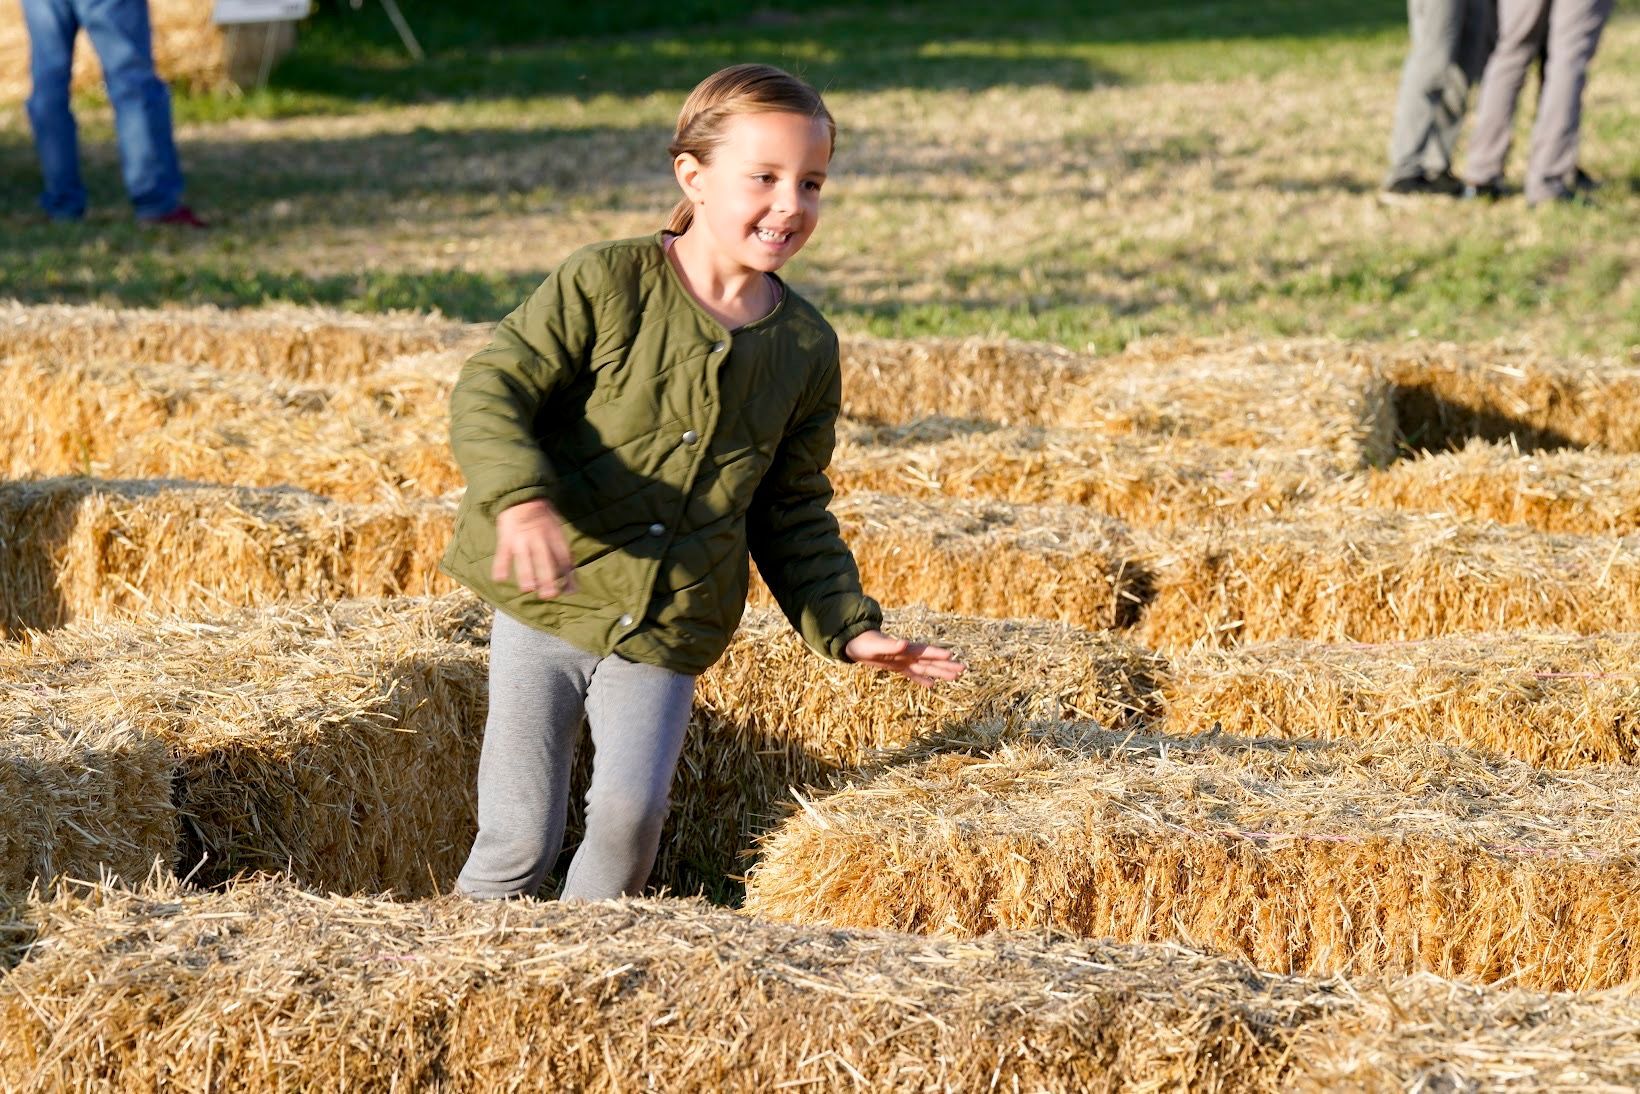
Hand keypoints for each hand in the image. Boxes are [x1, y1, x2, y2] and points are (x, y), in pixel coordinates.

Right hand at [493, 499, 577, 598]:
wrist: (522, 496)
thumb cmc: (543, 516)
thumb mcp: (557, 528)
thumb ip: (561, 549)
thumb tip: (569, 572)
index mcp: (554, 537)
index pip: (563, 559)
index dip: (568, 575)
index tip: (570, 591)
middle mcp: (539, 538)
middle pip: (544, 561)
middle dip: (547, 579)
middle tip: (549, 595)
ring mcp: (522, 538)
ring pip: (524, 559)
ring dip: (526, 575)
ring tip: (528, 589)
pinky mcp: (506, 538)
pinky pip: (502, 553)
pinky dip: (500, 566)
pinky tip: (499, 578)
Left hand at [843, 629, 965, 687]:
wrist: (854, 642)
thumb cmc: (863, 643)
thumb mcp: (874, 646)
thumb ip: (890, 645)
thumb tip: (904, 643)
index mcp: (904, 649)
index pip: (924, 652)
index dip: (936, 654)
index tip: (951, 656)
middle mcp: (907, 655)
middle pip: (930, 661)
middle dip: (946, 665)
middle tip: (963, 669)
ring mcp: (903, 661)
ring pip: (925, 668)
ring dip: (940, 672)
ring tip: (956, 676)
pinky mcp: (897, 667)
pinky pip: (913, 674)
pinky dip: (923, 678)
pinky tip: (932, 684)